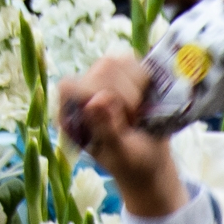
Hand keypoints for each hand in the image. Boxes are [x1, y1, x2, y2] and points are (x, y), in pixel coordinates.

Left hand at [56, 57, 180, 218]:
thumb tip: (97, 99)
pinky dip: (144, 78)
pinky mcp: (122, 75)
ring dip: (135, 86)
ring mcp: (102, 82)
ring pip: (116, 62)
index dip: (97, 93)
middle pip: (100, 70)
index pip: (72, 86)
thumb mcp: (120, 153)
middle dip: (125, 94)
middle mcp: (83, 95)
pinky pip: (131, 60)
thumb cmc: (132, 164)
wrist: (151, 162)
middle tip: (133, 120)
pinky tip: (145, 99)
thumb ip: (107, 129)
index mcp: (72, 116)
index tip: (121, 116)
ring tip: (138, 111)